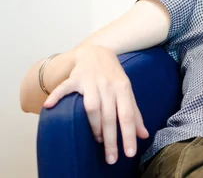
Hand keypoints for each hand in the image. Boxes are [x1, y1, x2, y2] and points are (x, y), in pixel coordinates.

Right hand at [43, 44, 148, 164]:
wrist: (97, 51)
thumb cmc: (113, 76)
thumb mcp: (126, 92)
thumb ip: (134, 113)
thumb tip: (143, 135)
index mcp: (123, 88)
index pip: (127, 115)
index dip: (129, 135)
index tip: (129, 153)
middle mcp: (108, 85)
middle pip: (110, 116)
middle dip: (111, 139)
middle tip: (111, 158)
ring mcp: (90, 81)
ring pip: (91, 107)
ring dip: (94, 126)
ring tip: (98, 141)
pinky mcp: (74, 78)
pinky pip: (64, 88)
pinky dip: (57, 96)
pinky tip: (49, 106)